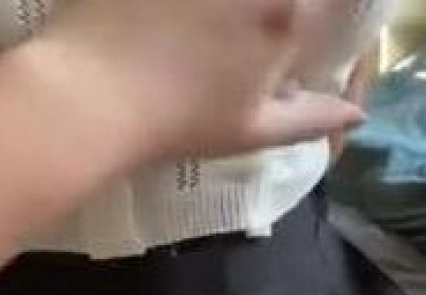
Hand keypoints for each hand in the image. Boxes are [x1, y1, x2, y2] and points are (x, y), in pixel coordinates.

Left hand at [27, 0, 360, 163]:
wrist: (89, 100)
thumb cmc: (177, 124)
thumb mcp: (250, 131)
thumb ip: (309, 119)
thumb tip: (355, 115)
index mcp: (286, 15)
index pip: (330, 2)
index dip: (307, 17)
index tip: (283, 36)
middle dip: (270, 12)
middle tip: (238, 33)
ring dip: (218, 11)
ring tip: (193, 31)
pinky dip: (177, 3)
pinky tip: (166, 18)